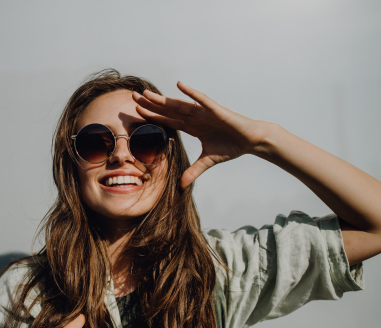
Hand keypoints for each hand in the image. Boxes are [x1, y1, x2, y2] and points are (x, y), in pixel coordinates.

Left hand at [132, 82, 272, 188]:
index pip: (167, 121)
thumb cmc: (231, 146)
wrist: (251, 140)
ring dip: (162, 99)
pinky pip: (201, 100)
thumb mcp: (208, 162)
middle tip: (132, 97)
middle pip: (168, 110)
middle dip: (150, 104)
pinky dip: (191, 93)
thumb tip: (181, 186)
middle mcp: (195, 117)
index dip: (152, 116)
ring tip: (146, 93)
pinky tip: (179, 85)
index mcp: (192, 127)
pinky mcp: (216, 110)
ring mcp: (204, 112)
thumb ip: (193, 172)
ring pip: (179, 104)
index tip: (136, 112)